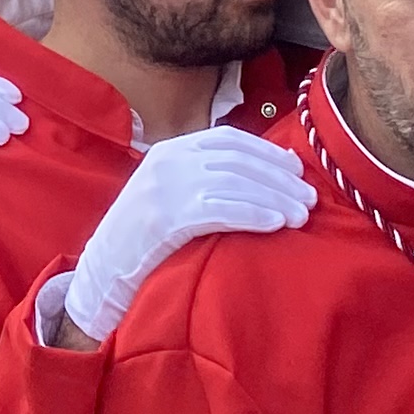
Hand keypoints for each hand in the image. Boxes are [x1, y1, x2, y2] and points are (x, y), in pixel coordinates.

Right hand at [54, 126, 314, 344]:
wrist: (103, 273)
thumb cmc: (144, 241)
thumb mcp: (170, 196)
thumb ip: (204, 181)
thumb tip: (259, 178)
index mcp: (170, 150)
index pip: (229, 140)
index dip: (267, 153)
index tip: (296, 170)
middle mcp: (167, 161)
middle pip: (237, 161)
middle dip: (278, 179)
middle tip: (310, 199)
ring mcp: (165, 187)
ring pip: (233, 183)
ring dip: (274, 198)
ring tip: (301, 216)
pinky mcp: (166, 217)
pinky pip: (220, 209)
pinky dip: (252, 213)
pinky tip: (276, 223)